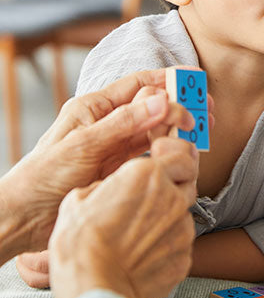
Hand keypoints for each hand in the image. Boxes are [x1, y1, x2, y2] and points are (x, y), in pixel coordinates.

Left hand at [0, 70, 196, 260]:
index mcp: (95, 107)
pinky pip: (150, 154)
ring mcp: (114, 148)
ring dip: (177, 130)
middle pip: (152, 106)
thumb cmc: (41, 177)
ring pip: (155, 131)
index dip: (170, 80)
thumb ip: (123, 124)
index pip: (139, 84)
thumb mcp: (83, 146)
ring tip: (199, 135)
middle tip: (207, 113)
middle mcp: (107, 123)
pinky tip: (180, 155)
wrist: (23, 218)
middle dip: (181, 106)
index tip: (196, 80)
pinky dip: (167, 152)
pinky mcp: (119, 170)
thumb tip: (161, 101)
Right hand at [14, 131, 199, 289]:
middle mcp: (171, 197)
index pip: (182, 152)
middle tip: (150, 197)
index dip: (175, 154)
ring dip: (167, 218)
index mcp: (147, 174)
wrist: (92, 288)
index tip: (165, 159)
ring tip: (139, 234)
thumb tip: (112, 189)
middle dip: (174, 184)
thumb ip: (109, 185)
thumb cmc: (80, 244)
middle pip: (187, 181)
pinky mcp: (184, 256)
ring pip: (183, 214)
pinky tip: (144, 254)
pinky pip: (180, 243)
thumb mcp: (80, 197)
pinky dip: (167, 245)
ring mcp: (181, 228)